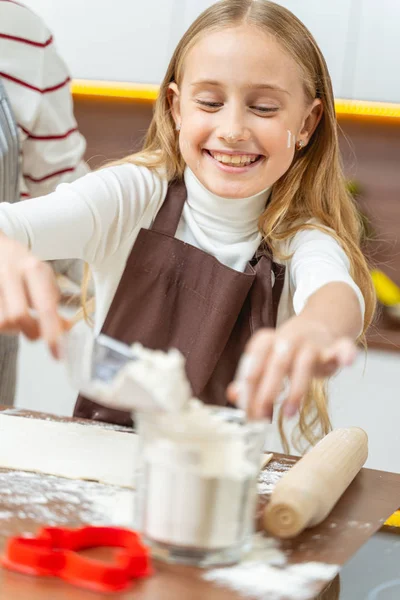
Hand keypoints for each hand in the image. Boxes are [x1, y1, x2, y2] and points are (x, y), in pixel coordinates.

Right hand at [0, 233, 69, 356]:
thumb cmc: (21, 264)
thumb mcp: (42, 275)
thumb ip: (52, 301)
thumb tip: (65, 328)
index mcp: (32, 268)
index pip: (45, 306)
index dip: (52, 333)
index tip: (58, 353)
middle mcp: (10, 272)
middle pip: (19, 317)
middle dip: (32, 332)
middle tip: (38, 334)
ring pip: (3, 322)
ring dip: (14, 329)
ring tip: (20, 320)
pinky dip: (4, 325)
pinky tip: (8, 316)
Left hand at [227, 316, 356, 419]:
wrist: (318, 324)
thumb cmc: (288, 349)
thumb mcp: (268, 361)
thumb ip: (252, 377)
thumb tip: (234, 395)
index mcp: (268, 340)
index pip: (253, 363)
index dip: (247, 389)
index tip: (246, 412)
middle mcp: (288, 339)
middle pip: (276, 364)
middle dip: (267, 392)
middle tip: (261, 416)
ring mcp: (312, 342)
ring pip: (304, 363)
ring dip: (296, 389)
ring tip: (289, 414)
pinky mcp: (334, 347)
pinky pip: (342, 348)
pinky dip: (346, 353)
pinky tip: (347, 363)